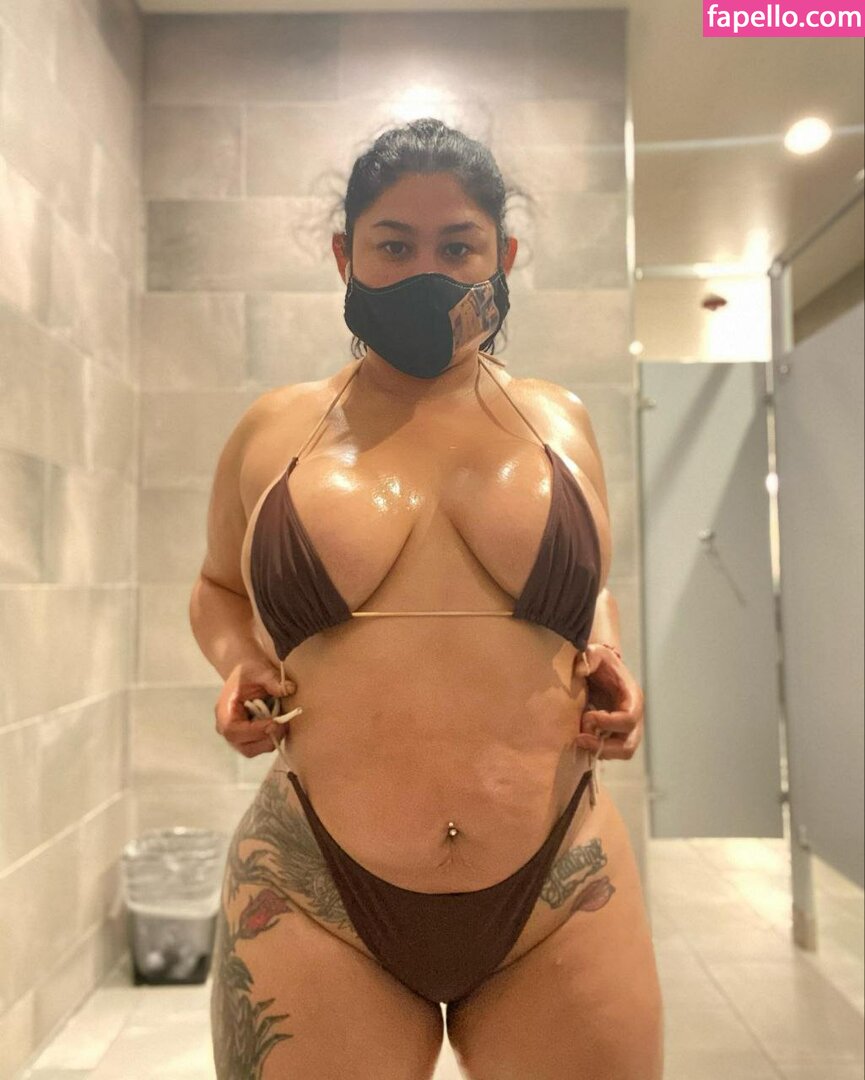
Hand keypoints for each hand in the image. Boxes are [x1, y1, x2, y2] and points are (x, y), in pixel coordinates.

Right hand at [214, 656, 297, 757]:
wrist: (245, 673)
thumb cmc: (250, 671)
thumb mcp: (261, 671)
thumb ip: (273, 680)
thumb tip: (289, 689)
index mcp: (224, 711)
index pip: (234, 731)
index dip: (256, 731)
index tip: (275, 722)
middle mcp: (226, 727)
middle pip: (245, 747)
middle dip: (267, 739)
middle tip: (284, 724)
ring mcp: (236, 735)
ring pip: (254, 750)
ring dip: (271, 739)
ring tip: (282, 722)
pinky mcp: (246, 737)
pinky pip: (259, 746)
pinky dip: (271, 738)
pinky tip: (279, 723)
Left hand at [574, 644, 643, 760]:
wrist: (600, 671)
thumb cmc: (600, 663)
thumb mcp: (596, 653)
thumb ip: (589, 657)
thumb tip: (580, 671)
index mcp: (632, 699)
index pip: (628, 719)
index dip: (608, 722)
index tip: (587, 716)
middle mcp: (633, 718)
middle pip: (628, 746)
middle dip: (603, 747)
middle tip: (579, 739)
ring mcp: (625, 731)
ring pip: (619, 754)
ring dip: (597, 751)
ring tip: (578, 740)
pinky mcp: (613, 738)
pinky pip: (608, 753)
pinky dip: (593, 750)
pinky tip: (578, 738)